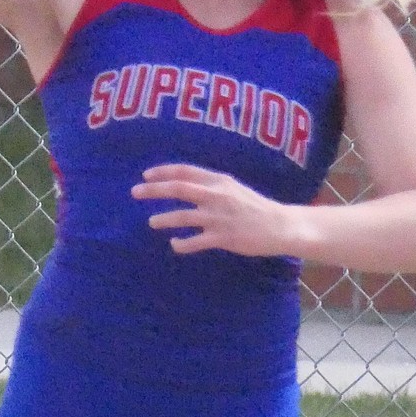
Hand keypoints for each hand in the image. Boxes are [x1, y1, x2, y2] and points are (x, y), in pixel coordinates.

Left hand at [131, 163, 302, 255]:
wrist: (279, 225)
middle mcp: (217, 195)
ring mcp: (219, 217)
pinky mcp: (223, 237)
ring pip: (183, 216)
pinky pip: (196, 241)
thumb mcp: (234, 188)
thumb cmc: (255, 207)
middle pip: (179, 188)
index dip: (164, 172)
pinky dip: (182, 244)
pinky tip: (174, 245)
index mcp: (219, 181)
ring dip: (164, 218)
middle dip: (154, 189)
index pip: (186, 171)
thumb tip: (186, 185)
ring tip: (151, 222)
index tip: (146, 175)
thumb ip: (211, 186)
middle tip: (135, 192)